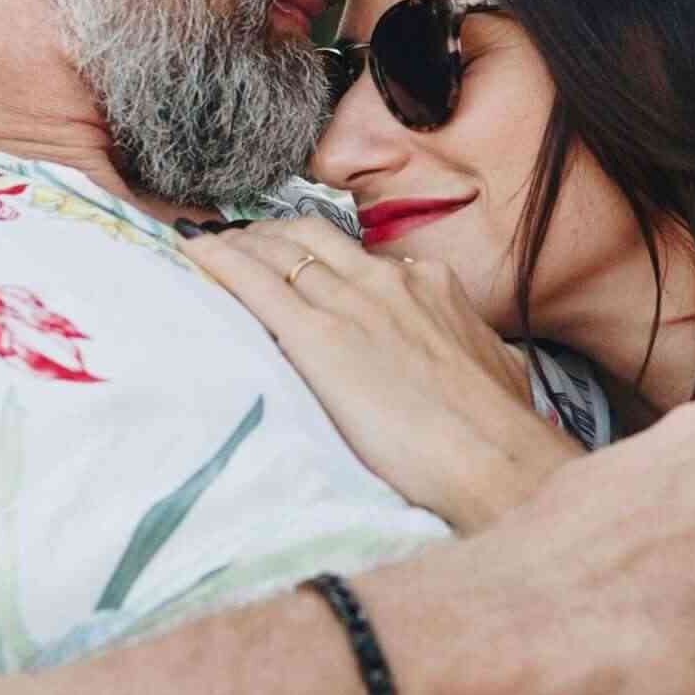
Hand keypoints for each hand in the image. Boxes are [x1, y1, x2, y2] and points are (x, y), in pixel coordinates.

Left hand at [180, 214, 579, 529]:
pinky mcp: (318, 337)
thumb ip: (477, 352)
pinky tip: (192, 254)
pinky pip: (256, 284)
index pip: (359, 255)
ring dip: (239, 242)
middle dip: (270, 234)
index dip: (320, 256)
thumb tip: (488, 361)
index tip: (297, 262)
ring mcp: (351, 304)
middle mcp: (388, 281)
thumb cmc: (502, 432)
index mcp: (430, 286)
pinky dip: (220, 263)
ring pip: (280, 250)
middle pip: (313, 237)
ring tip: (207, 245)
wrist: (496, 459)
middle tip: (239, 244)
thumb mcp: (498, 369)